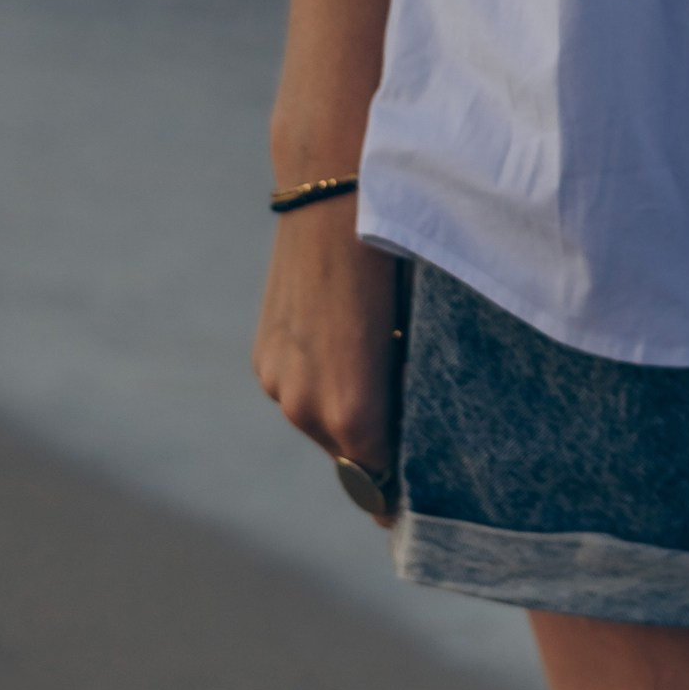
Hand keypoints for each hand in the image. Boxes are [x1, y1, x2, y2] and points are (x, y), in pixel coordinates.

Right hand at [252, 203, 401, 493]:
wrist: (333, 193)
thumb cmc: (395, 255)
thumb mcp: (417, 327)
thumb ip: (411, 386)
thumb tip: (418, 422)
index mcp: (352, 408)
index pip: (378, 479)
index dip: (401, 489)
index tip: (424, 496)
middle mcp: (306, 408)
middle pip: (351, 458)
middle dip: (378, 453)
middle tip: (414, 438)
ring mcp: (278, 383)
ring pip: (322, 426)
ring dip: (348, 417)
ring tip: (383, 382)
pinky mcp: (263, 358)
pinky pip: (299, 393)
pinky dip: (323, 387)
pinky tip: (347, 350)